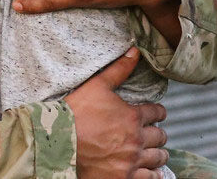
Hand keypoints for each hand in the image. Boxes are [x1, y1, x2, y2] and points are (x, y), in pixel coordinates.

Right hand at [66, 48, 169, 178]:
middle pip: (160, 137)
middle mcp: (136, 140)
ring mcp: (131, 162)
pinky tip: (149, 171)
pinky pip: (149, 178)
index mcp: (133, 117)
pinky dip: (151, 174)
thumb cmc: (74, 113)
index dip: (158, 112)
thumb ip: (119, 69)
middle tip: (154, 134)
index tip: (157, 114)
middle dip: (158, 134)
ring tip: (154, 153)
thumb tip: (135, 50)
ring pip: (158, 159)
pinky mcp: (123, 178)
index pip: (158, 113)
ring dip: (158, 155)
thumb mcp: (96, 86)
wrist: (56, 143)